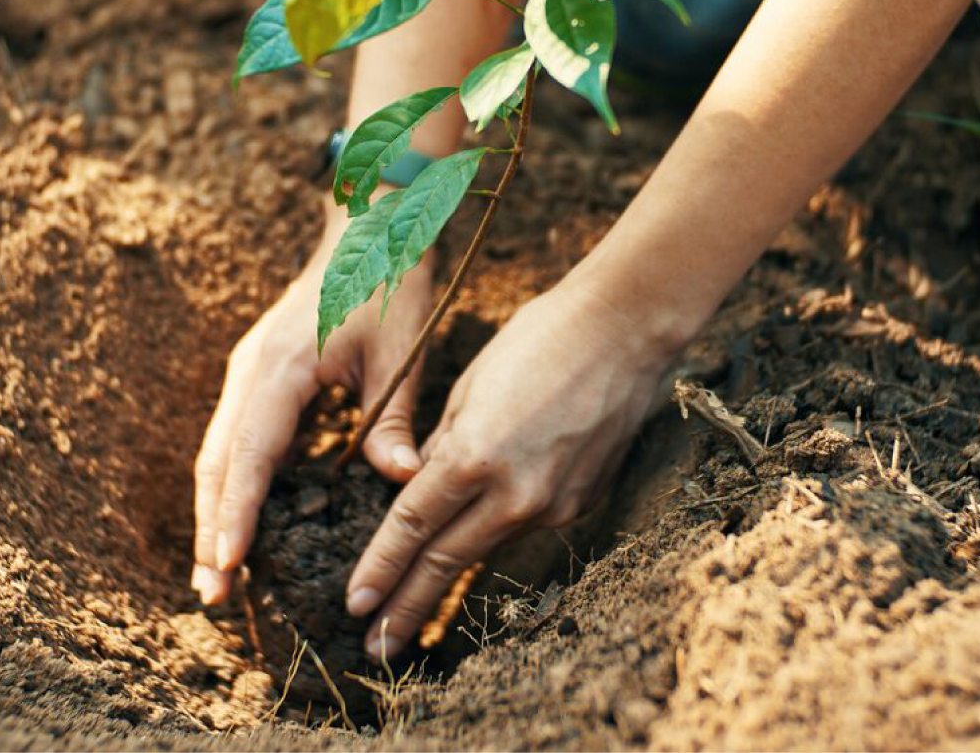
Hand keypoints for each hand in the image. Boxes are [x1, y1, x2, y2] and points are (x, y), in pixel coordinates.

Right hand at [191, 203, 433, 605]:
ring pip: (221, 452)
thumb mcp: (400, 352)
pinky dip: (237, 481)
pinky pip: (239, 436)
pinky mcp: (260, 374)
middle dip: (211, 528)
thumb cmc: (388, 284)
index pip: (251, 454)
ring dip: (217, 510)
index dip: (236, 514)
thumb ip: (392, 419)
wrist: (370, 229)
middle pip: (218, 462)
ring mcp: (250, 371)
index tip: (226, 566)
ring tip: (218, 574)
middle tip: (211, 596)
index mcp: (282, 367)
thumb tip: (403, 481)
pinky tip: (246, 520)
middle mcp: (252, 371)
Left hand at [343, 279, 669, 657]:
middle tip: (374, 648)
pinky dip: (499, 529)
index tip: (354, 604)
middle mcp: (516, 492)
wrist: (626, 331)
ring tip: (415, 611)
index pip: (413, 526)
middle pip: (447, 560)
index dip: (381, 569)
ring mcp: (555, 503)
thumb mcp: (471, 385)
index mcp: (476, 455)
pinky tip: (484, 533)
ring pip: (488, 544)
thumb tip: (422, 484)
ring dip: (449, 578)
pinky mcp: (583, 501)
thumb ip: (443, 446)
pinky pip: (527, 522)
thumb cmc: (540, 339)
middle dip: (406, 606)